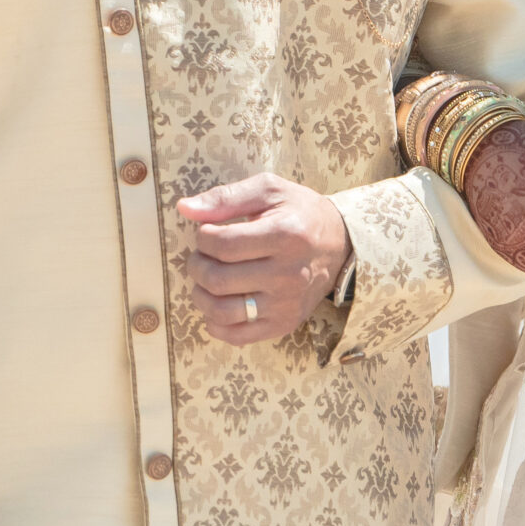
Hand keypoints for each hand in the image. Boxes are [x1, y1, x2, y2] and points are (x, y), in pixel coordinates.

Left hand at [176, 173, 350, 345]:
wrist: (339, 245)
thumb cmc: (299, 213)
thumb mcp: (269, 191)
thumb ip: (226, 197)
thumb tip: (185, 208)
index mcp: (286, 235)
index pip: (222, 244)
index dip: (202, 237)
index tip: (208, 232)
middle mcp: (289, 274)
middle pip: (218, 279)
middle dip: (197, 265)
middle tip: (203, 255)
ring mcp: (286, 303)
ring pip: (221, 311)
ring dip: (201, 294)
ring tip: (207, 278)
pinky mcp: (284, 324)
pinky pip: (235, 335)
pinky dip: (215, 321)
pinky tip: (219, 301)